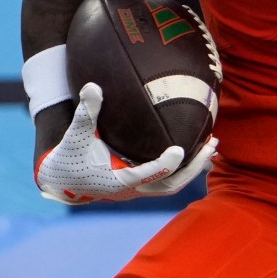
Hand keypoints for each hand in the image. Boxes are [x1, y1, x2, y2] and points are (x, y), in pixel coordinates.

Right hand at [34, 83, 213, 203]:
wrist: (64, 182)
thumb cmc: (71, 157)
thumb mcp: (76, 135)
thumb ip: (86, 112)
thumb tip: (93, 86)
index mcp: (117, 180)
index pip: (145, 175)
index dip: (163, 165)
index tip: (179, 149)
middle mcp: (132, 189)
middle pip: (170, 185)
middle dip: (193, 167)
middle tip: (211, 144)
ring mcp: (140, 191)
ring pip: (174, 186)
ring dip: (194, 169)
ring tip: (211, 147)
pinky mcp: (143, 188)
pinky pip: (171, 182)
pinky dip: (186, 170)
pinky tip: (200, 153)